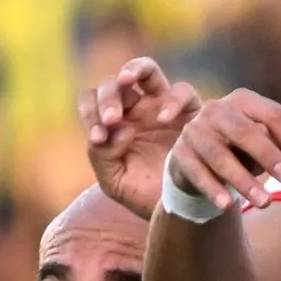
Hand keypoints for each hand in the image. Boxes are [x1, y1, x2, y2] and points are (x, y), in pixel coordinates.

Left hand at [79, 57, 202, 219]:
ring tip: (126, 80)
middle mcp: (135, 109)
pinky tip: (163, 119)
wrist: (182, 210)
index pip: (90, 100)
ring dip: (133, 70)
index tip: (98, 138)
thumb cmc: (146, 196)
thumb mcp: (115, 182)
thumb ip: (101, 157)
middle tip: (111, 121)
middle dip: (107, 98)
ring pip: (145, 69)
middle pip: (113, 83)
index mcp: (112, 123)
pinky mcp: (191, 112)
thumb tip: (113, 130)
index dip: (90, 112)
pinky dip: (172, 100)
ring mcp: (163, 106)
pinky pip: (182, 91)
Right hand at [166, 87, 280, 213]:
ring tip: (264, 202)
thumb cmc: (238, 150)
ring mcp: (195, 130)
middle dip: (268, 155)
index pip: (274, 115)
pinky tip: (228, 205)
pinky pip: (198, 173)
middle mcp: (217, 109)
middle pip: (245, 131)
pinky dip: (213, 189)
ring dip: (244, 181)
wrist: (196, 161)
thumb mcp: (259, 144)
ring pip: (220, 156)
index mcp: (243, 100)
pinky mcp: (179, 153)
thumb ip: (275, 146)